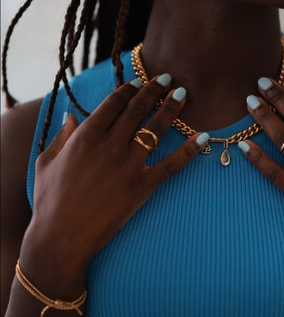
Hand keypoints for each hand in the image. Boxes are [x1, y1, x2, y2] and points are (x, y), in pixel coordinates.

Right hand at [20, 75, 209, 277]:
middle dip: (154, 90)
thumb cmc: (50, 200)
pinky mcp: (143, 187)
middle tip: (167, 79)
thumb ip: (61, 136)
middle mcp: (110, 145)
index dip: (129, 89)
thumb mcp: (47, 162)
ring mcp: (129, 166)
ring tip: (183, 94)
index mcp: (86, 136)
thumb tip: (70, 116)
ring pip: (156, 130)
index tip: (139, 81)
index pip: (113, 103)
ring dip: (172, 109)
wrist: (62, 237)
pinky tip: (203, 138)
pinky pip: (172, 165)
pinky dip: (189, 150)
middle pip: (138, 110)